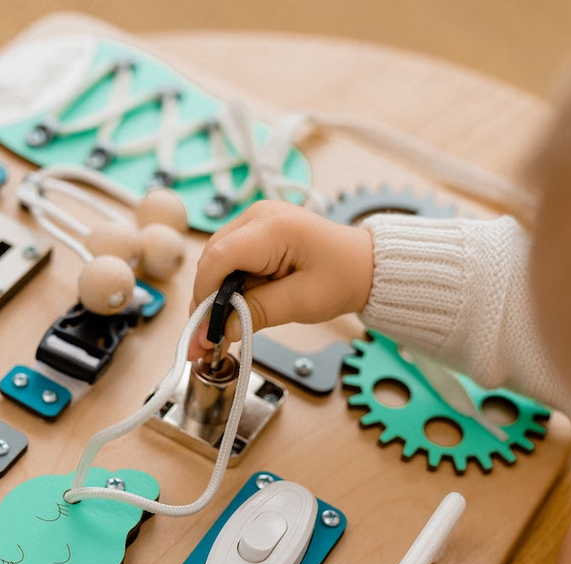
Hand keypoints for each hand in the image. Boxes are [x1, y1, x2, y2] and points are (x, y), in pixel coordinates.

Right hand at [189, 200, 373, 359]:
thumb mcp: (302, 302)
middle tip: (205, 340)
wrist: (365, 263)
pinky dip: (227, 286)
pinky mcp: (256, 231)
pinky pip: (229, 259)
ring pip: (216, 260)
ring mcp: (256, 220)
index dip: (205, 295)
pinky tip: (233, 309)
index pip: (219, 258)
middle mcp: (258, 215)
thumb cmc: (343, 277)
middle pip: (212, 258)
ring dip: (215, 295)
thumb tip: (222, 330)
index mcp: (274, 227)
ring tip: (219, 330)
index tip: (204, 330)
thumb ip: (258, 313)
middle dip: (206, 299)